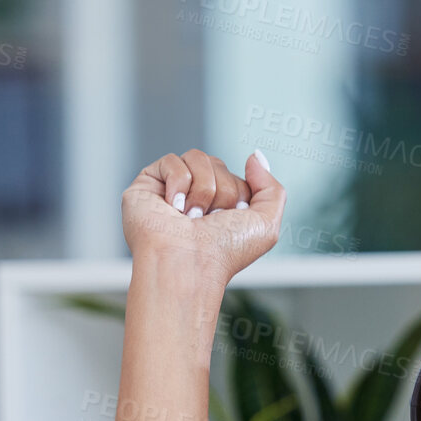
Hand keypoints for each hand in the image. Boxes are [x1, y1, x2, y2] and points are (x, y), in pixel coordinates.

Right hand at [120, 147, 284, 287]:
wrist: (188, 264)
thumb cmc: (224, 252)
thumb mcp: (266, 225)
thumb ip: (272, 189)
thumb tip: (254, 156)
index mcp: (221, 209)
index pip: (235, 176)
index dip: (238, 194)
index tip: (229, 221)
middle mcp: (196, 199)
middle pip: (217, 163)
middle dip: (221, 191)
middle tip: (208, 221)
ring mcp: (171, 190)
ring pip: (197, 157)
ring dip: (202, 189)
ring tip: (190, 217)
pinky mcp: (147, 185)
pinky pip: (171, 160)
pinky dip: (178, 183)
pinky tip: (173, 208)